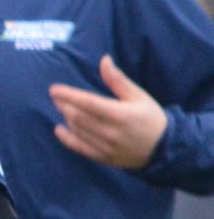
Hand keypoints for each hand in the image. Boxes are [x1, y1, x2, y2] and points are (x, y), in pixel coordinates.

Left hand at [50, 55, 169, 170]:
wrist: (165, 148)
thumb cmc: (150, 117)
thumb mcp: (138, 96)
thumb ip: (118, 80)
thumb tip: (104, 60)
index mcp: (120, 114)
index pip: (87, 103)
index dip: (68, 95)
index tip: (53, 90)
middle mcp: (112, 132)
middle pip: (78, 117)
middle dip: (65, 105)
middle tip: (58, 98)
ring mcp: (108, 147)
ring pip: (78, 130)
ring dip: (67, 118)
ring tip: (64, 109)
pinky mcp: (105, 158)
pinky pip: (80, 148)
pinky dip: (67, 139)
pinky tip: (59, 129)